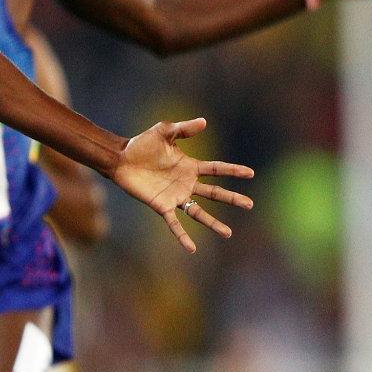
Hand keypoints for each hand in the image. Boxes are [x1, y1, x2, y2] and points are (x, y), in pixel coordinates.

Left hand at [110, 118, 253, 252]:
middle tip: (250, 204)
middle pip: (214, 193)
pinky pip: (175, 224)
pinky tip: (192, 249)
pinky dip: (183, 236)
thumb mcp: (164, 131)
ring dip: (213, 223)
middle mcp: (186, 183)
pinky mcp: (162, 206)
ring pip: (199, 212)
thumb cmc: (141, 144)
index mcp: (190, 166)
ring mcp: (175, 196)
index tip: (250, 173)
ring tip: (228, 233)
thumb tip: (204, 122)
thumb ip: (183, 128)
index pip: (217, 169)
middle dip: (232, 198)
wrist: (121, 159)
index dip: (233, 170)